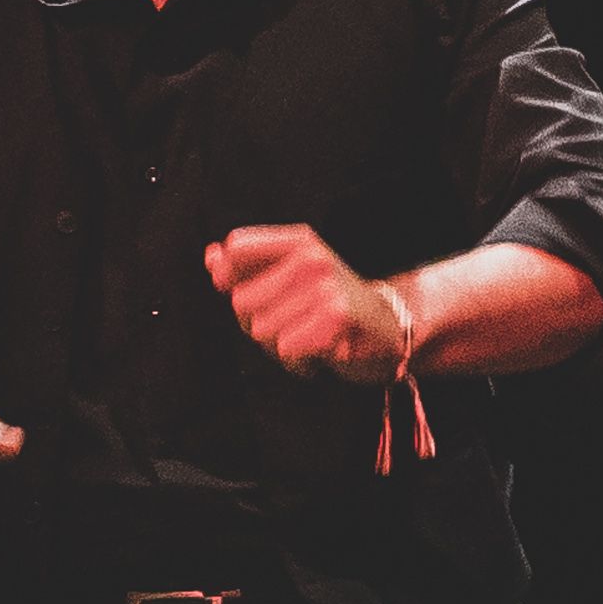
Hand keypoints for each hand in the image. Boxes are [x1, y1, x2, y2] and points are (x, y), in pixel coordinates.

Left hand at [205, 224, 411, 380]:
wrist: (391, 329)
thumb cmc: (333, 305)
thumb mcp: (292, 277)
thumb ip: (248, 267)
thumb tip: (211, 256)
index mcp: (298, 241)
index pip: (238, 248)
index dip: (231, 278)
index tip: (257, 295)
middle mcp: (311, 257)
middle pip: (241, 301)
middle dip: (258, 324)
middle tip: (293, 325)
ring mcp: (324, 286)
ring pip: (260, 331)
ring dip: (280, 347)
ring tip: (309, 339)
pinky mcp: (335, 317)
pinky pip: (286, 349)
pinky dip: (300, 362)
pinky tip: (321, 354)